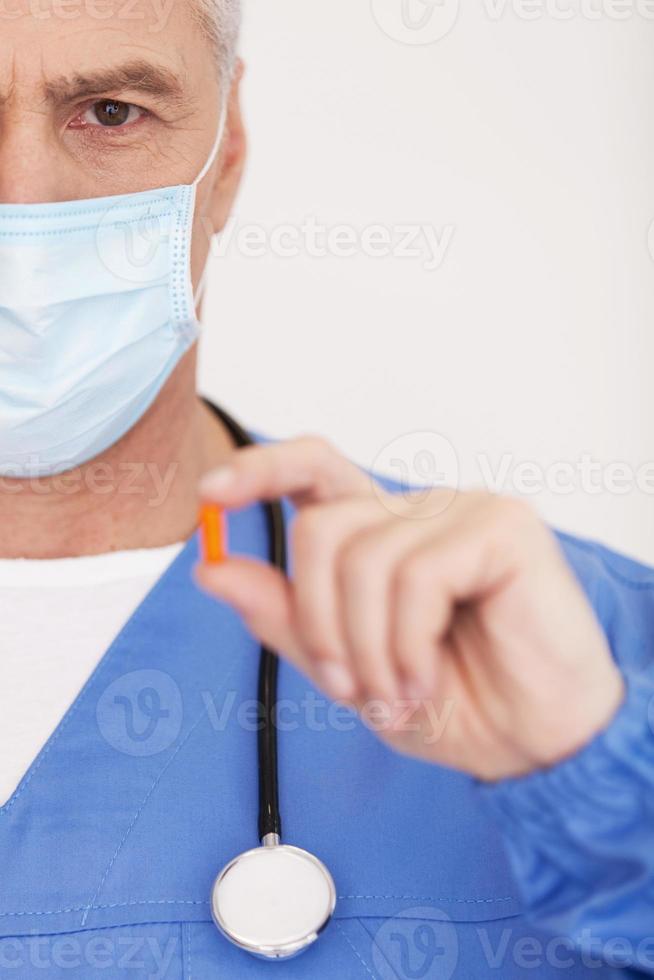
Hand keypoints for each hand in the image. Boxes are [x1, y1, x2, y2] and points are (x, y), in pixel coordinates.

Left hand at [196, 436, 624, 780]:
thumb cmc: (455, 703)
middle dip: (318, 622)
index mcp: (383, 535)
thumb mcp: (347, 671)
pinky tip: (428, 676)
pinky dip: (408, 644)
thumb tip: (211, 568)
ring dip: (368, 650)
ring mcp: (463, 512)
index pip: (313, 470)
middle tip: (349, 686)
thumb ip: (285, 618)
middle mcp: (419, 513)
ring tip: (400, 694)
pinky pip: (416, 577)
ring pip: (363, 558)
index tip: (210, 491)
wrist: (534, 747)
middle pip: (321, 527)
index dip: (260, 469)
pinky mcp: (502, 528)